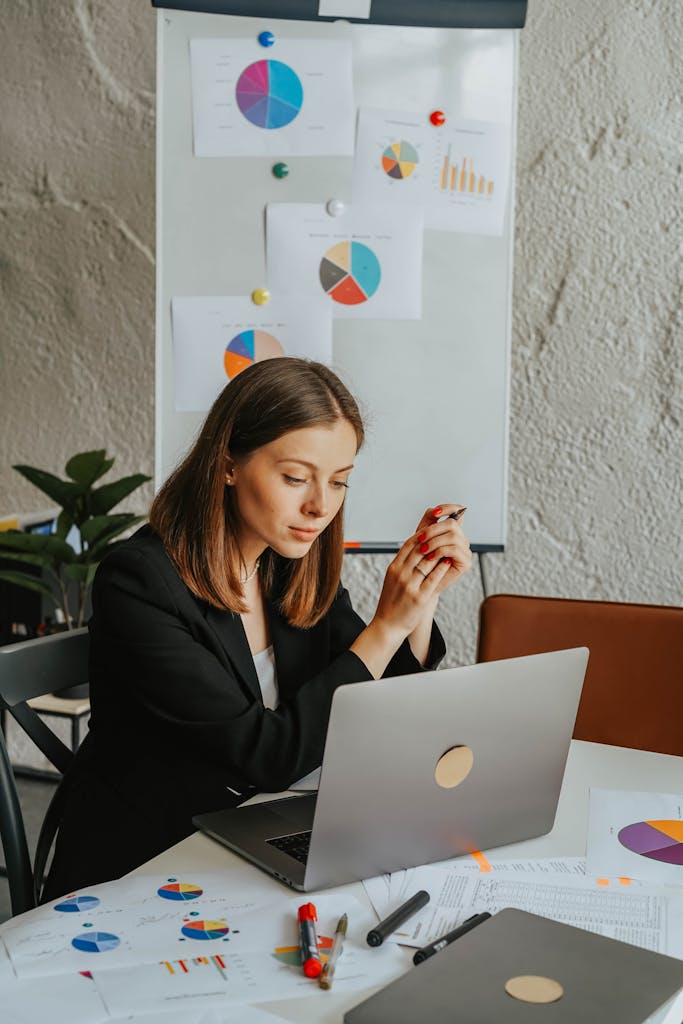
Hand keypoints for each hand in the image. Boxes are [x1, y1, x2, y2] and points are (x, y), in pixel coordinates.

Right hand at [371, 521, 454, 643]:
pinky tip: (448, 562)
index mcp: (393, 568)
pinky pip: (433, 578)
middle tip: (444, 535)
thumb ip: (403, 564)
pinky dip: (442, 568)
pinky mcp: (419, 597)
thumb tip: (416, 549)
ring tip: (448, 546)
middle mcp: (400, 574)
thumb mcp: (393, 579)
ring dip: (439, 552)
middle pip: (419, 550)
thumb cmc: (392, 602)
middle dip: (433, 541)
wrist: (388, 625)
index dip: (422, 535)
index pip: (408, 545)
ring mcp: (409, 585)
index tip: (433, 531)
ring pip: (427, 562)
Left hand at [411, 504, 471, 596]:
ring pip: (454, 535)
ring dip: (435, 541)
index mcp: (451, 531)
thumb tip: (433, 510)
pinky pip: (455, 549)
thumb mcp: (420, 539)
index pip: (457, 511)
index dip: (448, 508)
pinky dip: (440, 551)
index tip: (435, 513)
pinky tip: (430, 557)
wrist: (419, 584)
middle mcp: (460, 539)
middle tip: (420, 539)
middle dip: (434, 529)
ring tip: (423, 550)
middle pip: (453, 523)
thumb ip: (427, 523)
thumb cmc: (419, 562)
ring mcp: (464, 550)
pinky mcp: (465, 562)